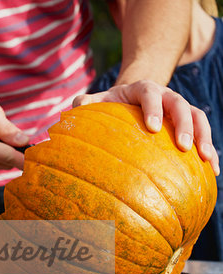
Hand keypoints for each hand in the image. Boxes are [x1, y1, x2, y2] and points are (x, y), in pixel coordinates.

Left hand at [73, 80, 219, 175]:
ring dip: (204, 138)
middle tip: (184, 147)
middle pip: (180, 104)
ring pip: (199, 117)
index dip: (152, 108)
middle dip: (184, 125)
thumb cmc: (115, 105)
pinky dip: (210, 152)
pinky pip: (204, 135)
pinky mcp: (190, 124)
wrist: (135, 98)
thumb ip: (89, 103)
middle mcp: (166, 96)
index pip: (149, 93)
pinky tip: (213, 172)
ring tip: (206, 160)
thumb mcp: (102, 101)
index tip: (151, 127)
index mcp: (143, 89)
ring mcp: (181, 109)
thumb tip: (75, 107)